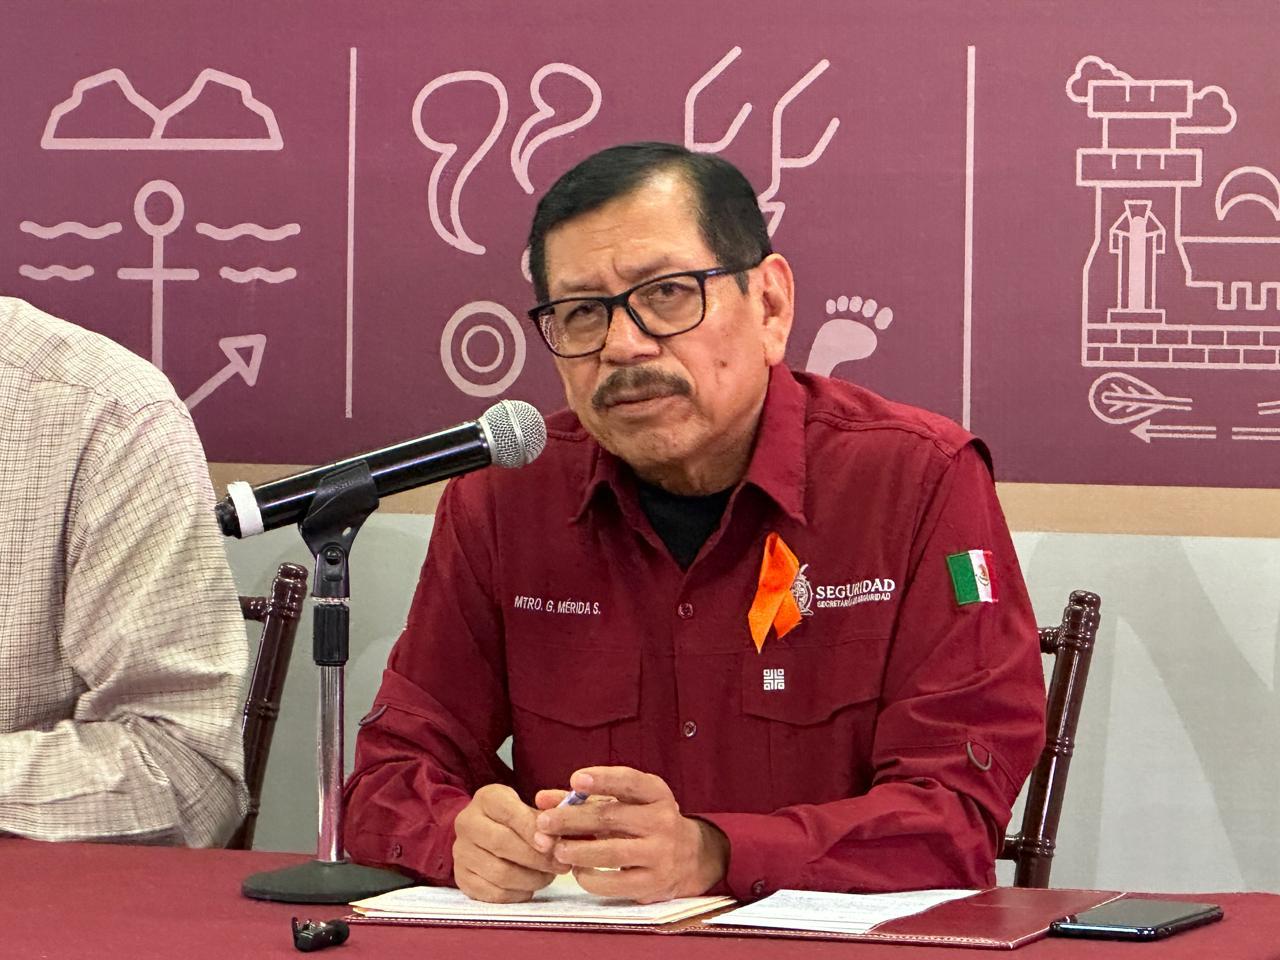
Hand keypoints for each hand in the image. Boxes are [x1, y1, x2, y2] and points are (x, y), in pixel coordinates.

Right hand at [453, 783, 568, 901]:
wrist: (483, 833)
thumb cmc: (514, 818)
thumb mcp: (527, 807)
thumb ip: (542, 818)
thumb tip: (556, 837)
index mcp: (486, 799)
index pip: (509, 813)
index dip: (532, 830)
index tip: (553, 845)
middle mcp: (467, 823)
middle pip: (503, 844)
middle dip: (537, 858)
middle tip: (561, 866)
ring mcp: (461, 852)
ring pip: (500, 873)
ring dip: (531, 879)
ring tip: (548, 876)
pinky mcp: (462, 878)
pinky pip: (494, 893)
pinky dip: (517, 894)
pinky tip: (530, 887)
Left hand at [532, 767, 728, 903]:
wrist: (690, 857)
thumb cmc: (646, 823)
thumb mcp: (626, 803)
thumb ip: (583, 799)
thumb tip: (542, 799)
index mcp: (656, 794)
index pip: (630, 782)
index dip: (603, 779)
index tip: (575, 779)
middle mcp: (663, 820)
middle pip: (611, 817)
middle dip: (573, 819)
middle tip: (545, 821)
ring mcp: (660, 853)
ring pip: (612, 852)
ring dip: (578, 850)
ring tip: (556, 849)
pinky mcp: (653, 882)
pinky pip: (615, 882)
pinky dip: (590, 877)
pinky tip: (577, 870)